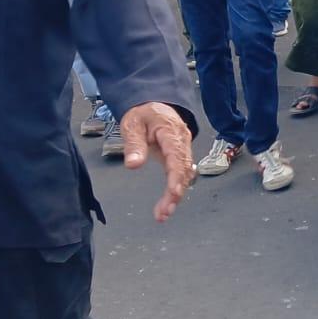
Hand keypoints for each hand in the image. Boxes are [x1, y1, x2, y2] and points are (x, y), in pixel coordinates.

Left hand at [119, 102, 195, 223]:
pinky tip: (168, 204)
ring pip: (184, 175)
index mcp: (171, 132)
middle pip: (183, 170)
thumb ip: (134, 145)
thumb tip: (133, 165)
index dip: (176, 176)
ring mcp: (183, 149)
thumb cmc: (143, 114)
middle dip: (175, 193)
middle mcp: (182, 142)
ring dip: (175, 195)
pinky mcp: (180, 156)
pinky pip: (182, 174)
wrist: (154, 105)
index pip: (177, 157)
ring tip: (163, 214)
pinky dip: (176, 190)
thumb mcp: (132, 125)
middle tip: (164, 212)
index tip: (173, 193)